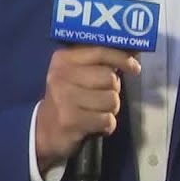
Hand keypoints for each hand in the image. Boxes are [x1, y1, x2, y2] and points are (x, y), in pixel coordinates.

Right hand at [34, 45, 139, 173]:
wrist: (44, 131)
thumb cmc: (68, 99)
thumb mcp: (77, 75)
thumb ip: (100, 62)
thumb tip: (133, 48)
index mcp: (64, 59)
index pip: (100, 51)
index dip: (122, 58)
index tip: (135, 68)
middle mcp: (62, 75)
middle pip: (110, 78)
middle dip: (113, 91)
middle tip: (102, 98)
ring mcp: (65, 98)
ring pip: (112, 100)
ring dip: (111, 110)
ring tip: (97, 112)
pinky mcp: (71, 120)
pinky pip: (107, 120)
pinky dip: (107, 125)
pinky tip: (95, 125)